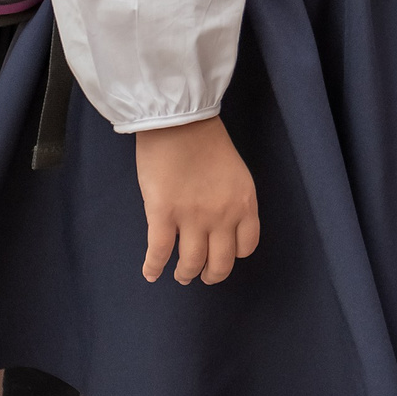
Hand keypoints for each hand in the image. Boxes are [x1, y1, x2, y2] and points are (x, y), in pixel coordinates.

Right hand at [134, 115, 260, 283]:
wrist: (180, 120)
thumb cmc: (206, 139)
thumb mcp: (234, 173)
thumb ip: (231, 200)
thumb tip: (219, 224)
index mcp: (244, 203)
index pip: (246, 246)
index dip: (233, 255)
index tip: (222, 254)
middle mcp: (222, 216)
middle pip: (220, 263)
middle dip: (210, 274)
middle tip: (200, 275)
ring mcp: (192, 218)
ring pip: (191, 263)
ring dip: (184, 274)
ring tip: (179, 275)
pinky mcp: (163, 215)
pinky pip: (159, 253)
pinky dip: (153, 268)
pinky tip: (150, 274)